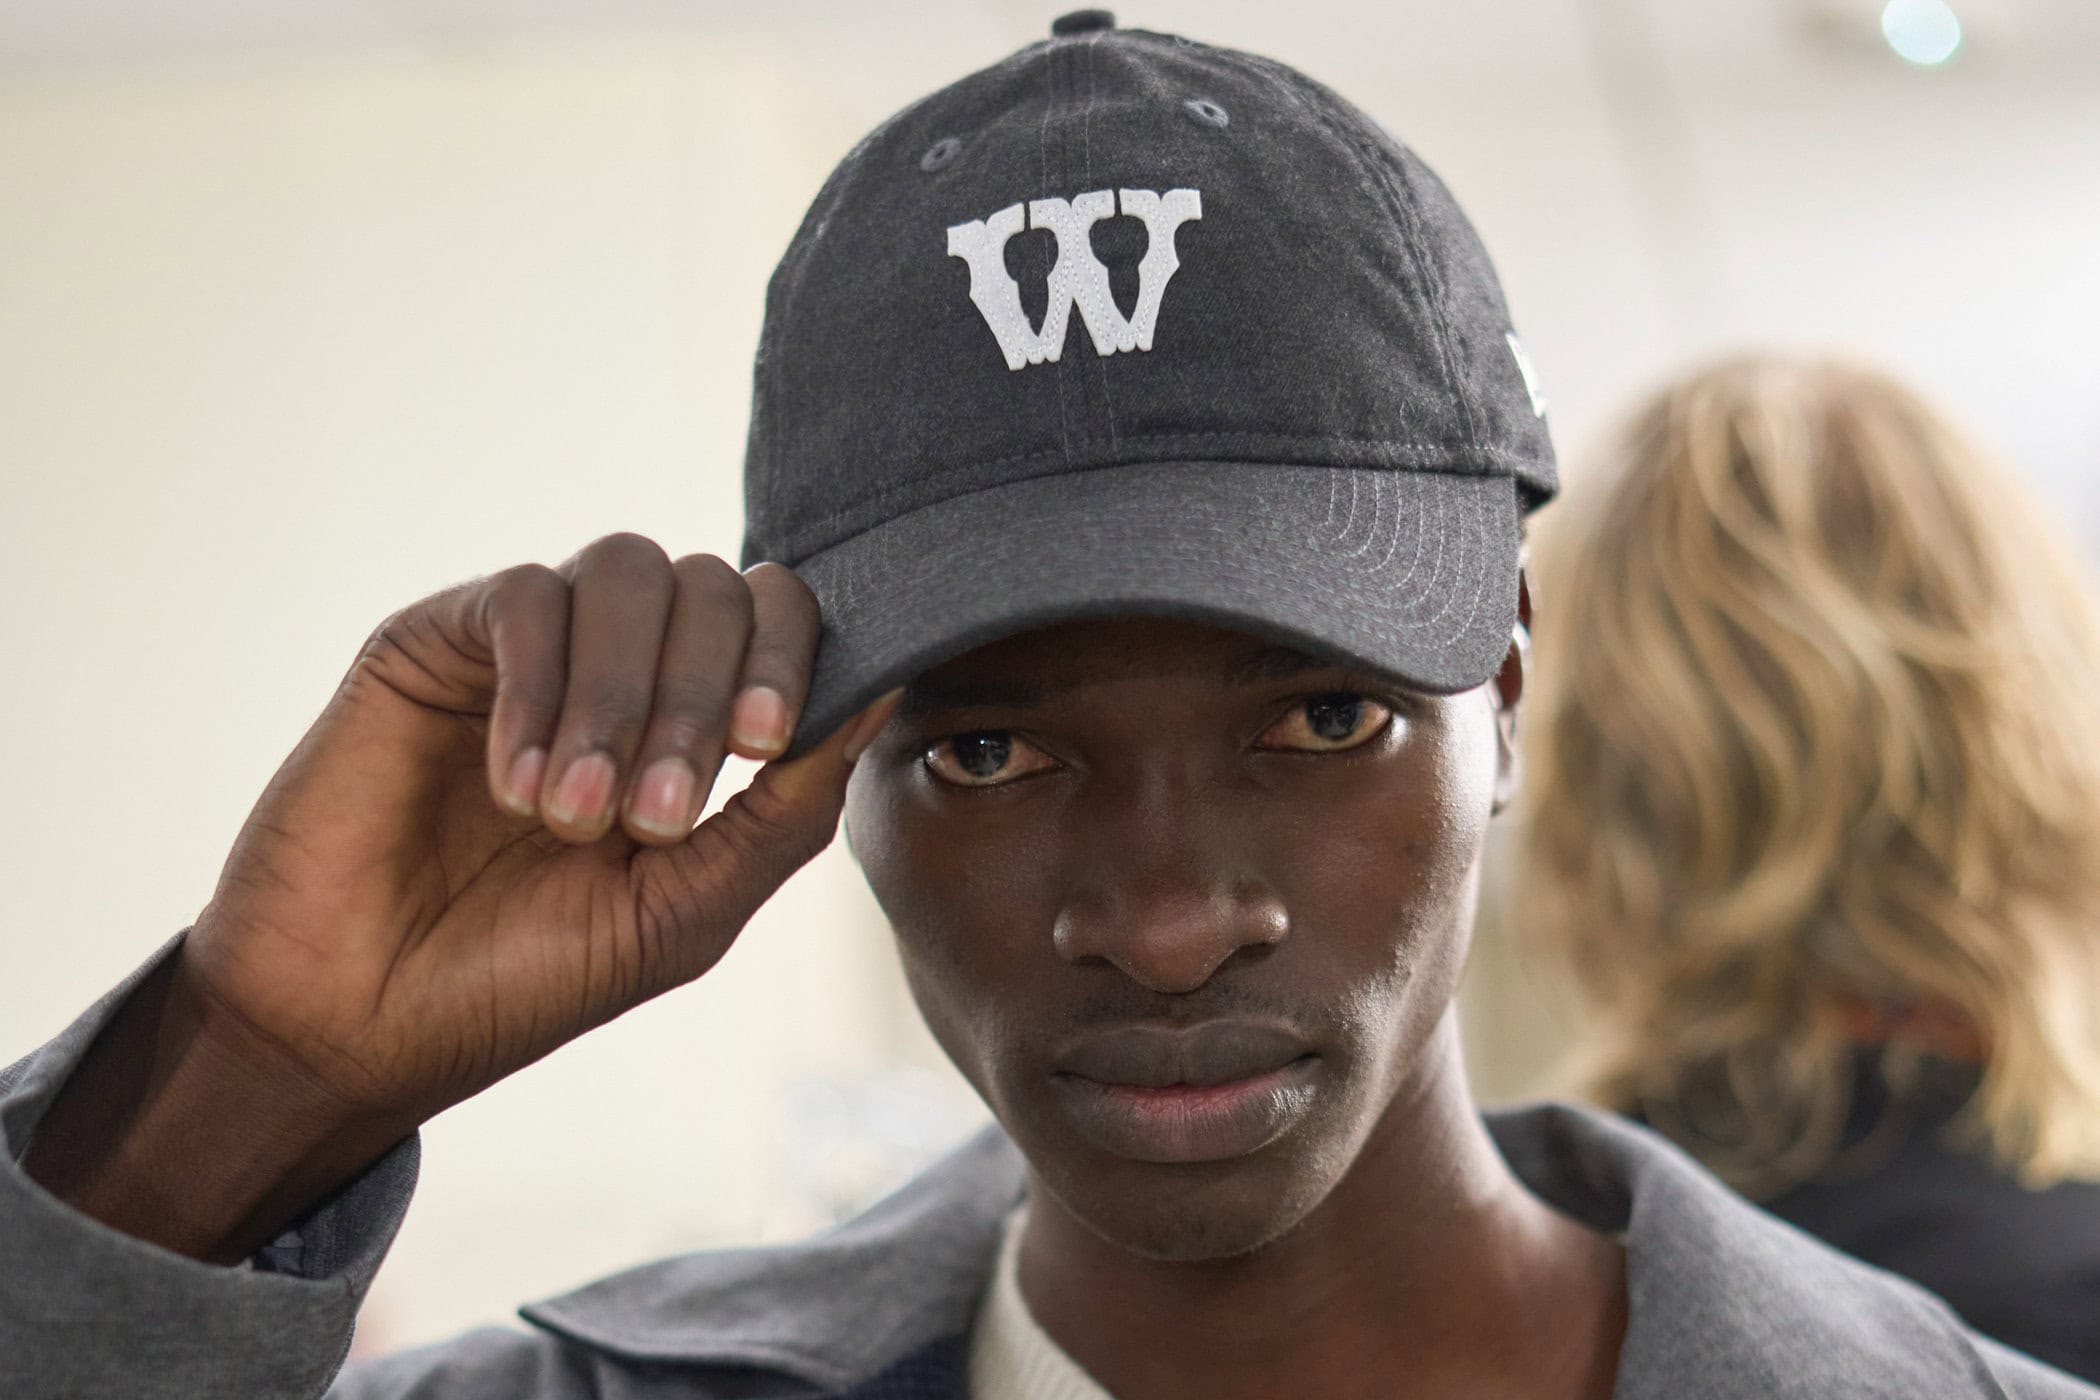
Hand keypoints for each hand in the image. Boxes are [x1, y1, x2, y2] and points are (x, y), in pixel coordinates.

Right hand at [24, 534, 895, 1260]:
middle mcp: (623, 668)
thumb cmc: (524, 977)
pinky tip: (513, 788)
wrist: (356, 1021)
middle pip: (713, 585)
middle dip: (700, 696)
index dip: (790, 654)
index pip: (778, 618)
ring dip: (620, 695)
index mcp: (695, 724)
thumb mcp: (685, 912)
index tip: (763, 740)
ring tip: (573, 816)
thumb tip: (878, 696)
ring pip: (626, 569)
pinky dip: (538, 688)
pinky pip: (525, 600)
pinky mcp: (438, 640)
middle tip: (654, 817)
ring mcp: (533, 647)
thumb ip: (785, 813)